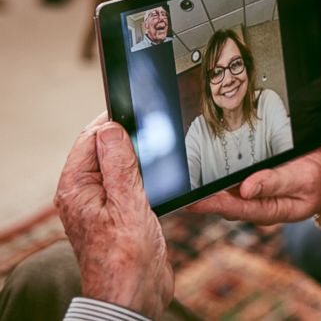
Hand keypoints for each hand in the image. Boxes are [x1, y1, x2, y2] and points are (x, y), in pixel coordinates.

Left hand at [54, 114, 172, 317]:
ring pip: (119, 165)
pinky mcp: (120, 213)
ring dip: (138, 156)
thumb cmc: (125, 257)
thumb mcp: (127, 204)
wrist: (134, 294)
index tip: (139, 107)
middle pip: (104, 149)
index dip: (113, 121)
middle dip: (127, 137)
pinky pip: (129, 181)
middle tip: (156, 126)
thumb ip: (118, 164)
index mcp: (76, 188)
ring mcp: (102, 203)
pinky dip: (144, 173)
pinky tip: (162, 174)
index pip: (89, 138)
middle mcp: (85, 193)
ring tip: (161, 149)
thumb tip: (111, 128)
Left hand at [188, 149, 320, 223]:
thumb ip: (276, 183)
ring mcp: (252, 194)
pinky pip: (230, 179)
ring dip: (204, 183)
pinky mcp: (252, 182)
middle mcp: (255, 204)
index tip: (191, 200)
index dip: (211, 203)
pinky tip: (201, 164)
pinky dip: (216, 172)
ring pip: (223, 190)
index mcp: (268, 210)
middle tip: (174, 183)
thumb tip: (246, 188)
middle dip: (199, 193)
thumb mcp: (304, 179)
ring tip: (180, 173)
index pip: (234, 207)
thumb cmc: (320, 181)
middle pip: (222, 200)